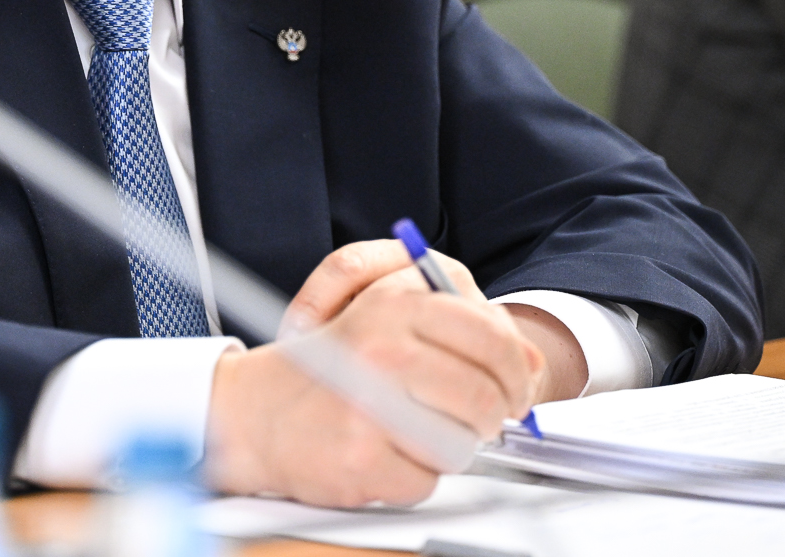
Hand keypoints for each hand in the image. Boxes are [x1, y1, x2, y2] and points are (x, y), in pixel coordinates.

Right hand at [205, 243, 542, 506]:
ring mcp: (370, 404)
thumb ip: (463, 330)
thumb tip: (531, 364)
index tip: (514, 388)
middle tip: (475, 420)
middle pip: (483, 396)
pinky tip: (381, 454)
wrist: (253, 413)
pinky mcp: (361, 457)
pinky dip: (410, 476)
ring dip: (448, 447)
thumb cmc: (327, 368)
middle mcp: (382, 348)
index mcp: (393, 304)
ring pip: (461, 441)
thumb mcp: (390, 321)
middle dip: (488, 417)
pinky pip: (425, 480)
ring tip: (415, 433)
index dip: (515, 371)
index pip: (491, 337)